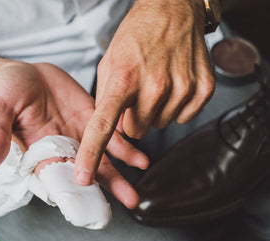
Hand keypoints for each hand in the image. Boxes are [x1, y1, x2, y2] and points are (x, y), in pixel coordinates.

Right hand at [0, 62, 148, 207]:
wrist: (25, 73)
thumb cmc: (6, 93)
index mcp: (42, 154)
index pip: (60, 182)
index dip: (76, 196)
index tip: (92, 210)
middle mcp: (66, 150)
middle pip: (90, 175)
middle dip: (109, 189)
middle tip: (131, 202)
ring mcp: (83, 136)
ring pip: (105, 159)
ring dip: (123, 172)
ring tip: (139, 183)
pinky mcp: (94, 118)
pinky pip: (112, 134)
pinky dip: (125, 146)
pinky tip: (140, 157)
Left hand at [75, 0, 215, 184]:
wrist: (172, 10)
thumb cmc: (136, 38)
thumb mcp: (109, 64)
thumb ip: (105, 101)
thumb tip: (112, 133)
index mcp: (124, 79)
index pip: (102, 126)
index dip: (91, 155)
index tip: (84, 178)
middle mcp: (154, 86)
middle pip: (136, 132)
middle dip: (132, 119)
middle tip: (135, 94)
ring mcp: (182, 88)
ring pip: (159, 125)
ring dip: (154, 111)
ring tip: (154, 84)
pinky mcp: (202, 89)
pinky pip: (182, 117)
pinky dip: (175, 107)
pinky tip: (173, 86)